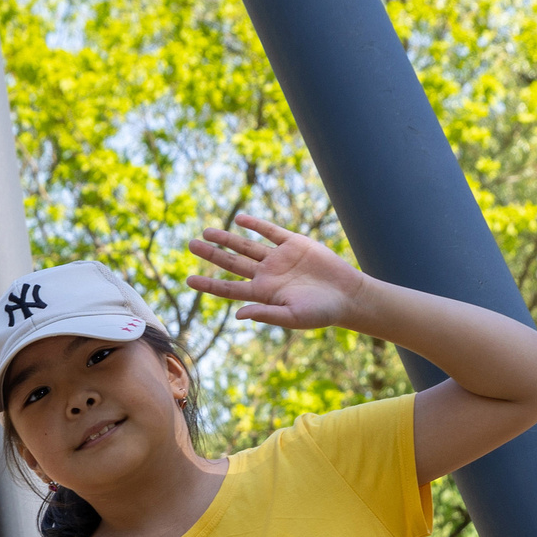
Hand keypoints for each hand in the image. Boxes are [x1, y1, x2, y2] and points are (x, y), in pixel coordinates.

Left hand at [185, 214, 368, 332]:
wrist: (348, 295)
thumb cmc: (321, 312)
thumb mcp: (292, 317)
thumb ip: (265, 314)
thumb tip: (238, 315)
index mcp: (262, 294)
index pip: (228, 289)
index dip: (208, 284)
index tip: (188, 279)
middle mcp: (266, 275)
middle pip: (231, 263)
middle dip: (211, 253)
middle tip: (190, 244)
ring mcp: (279, 258)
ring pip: (246, 246)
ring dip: (227, 238)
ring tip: (207, 231)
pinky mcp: (295, 244)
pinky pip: (270, 232)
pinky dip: (255, 225)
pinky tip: (240, 218)